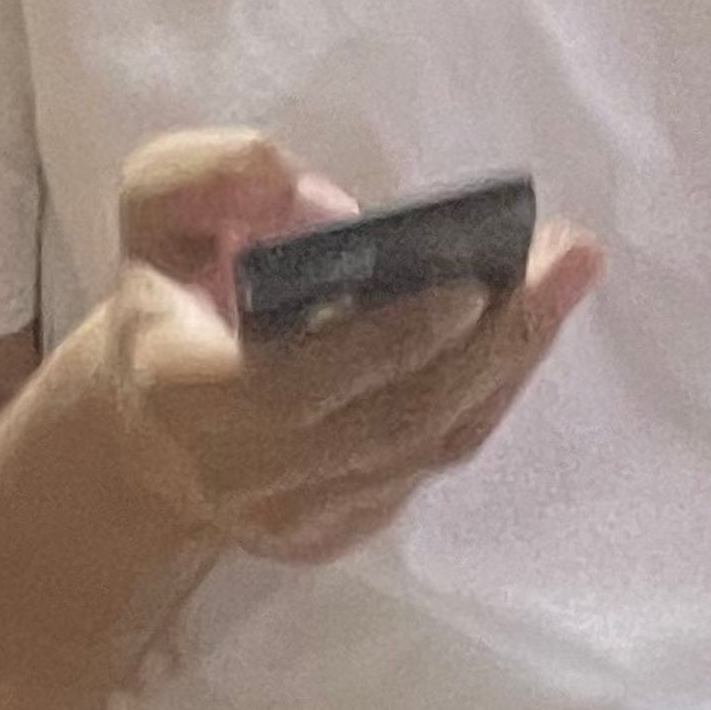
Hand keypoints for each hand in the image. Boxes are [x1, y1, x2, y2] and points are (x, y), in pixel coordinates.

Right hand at [87, 131, 598, 572]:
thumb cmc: (165, 304)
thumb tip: (316, 202)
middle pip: (392, 424)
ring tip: (565, 276)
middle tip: (565, 257)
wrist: (145, 438)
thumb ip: (209, 176)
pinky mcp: (342, 533)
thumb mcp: (152, 212)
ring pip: (426, 449)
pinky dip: (487, 391)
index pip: (301, 389)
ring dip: (509, 363)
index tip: (473, 280)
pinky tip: (525, 325)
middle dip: (491, 343)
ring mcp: (300, 520)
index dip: (391, 342)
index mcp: (187, 398)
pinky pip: (429, 462)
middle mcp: (245, 479)